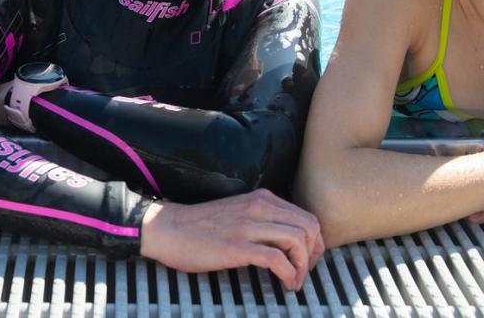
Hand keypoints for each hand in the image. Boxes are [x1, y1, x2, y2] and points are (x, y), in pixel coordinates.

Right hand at [140, 188, 323, 290]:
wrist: (168, 228)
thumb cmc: (200, 226)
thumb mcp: (238, 212)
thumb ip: (262, 219)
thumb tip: (288, 240)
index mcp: (261, 199)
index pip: (306, 216)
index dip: (315, 243)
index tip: (308, 260)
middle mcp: (258, 207)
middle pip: (309, 227)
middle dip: (315, 255)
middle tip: (306, 272)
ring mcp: (248, 226)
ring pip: (298, 240)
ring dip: (304, 266)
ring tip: (295, 281)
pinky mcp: (237, 246)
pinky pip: (277, 258)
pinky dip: (289, 274)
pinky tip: (285, 283)